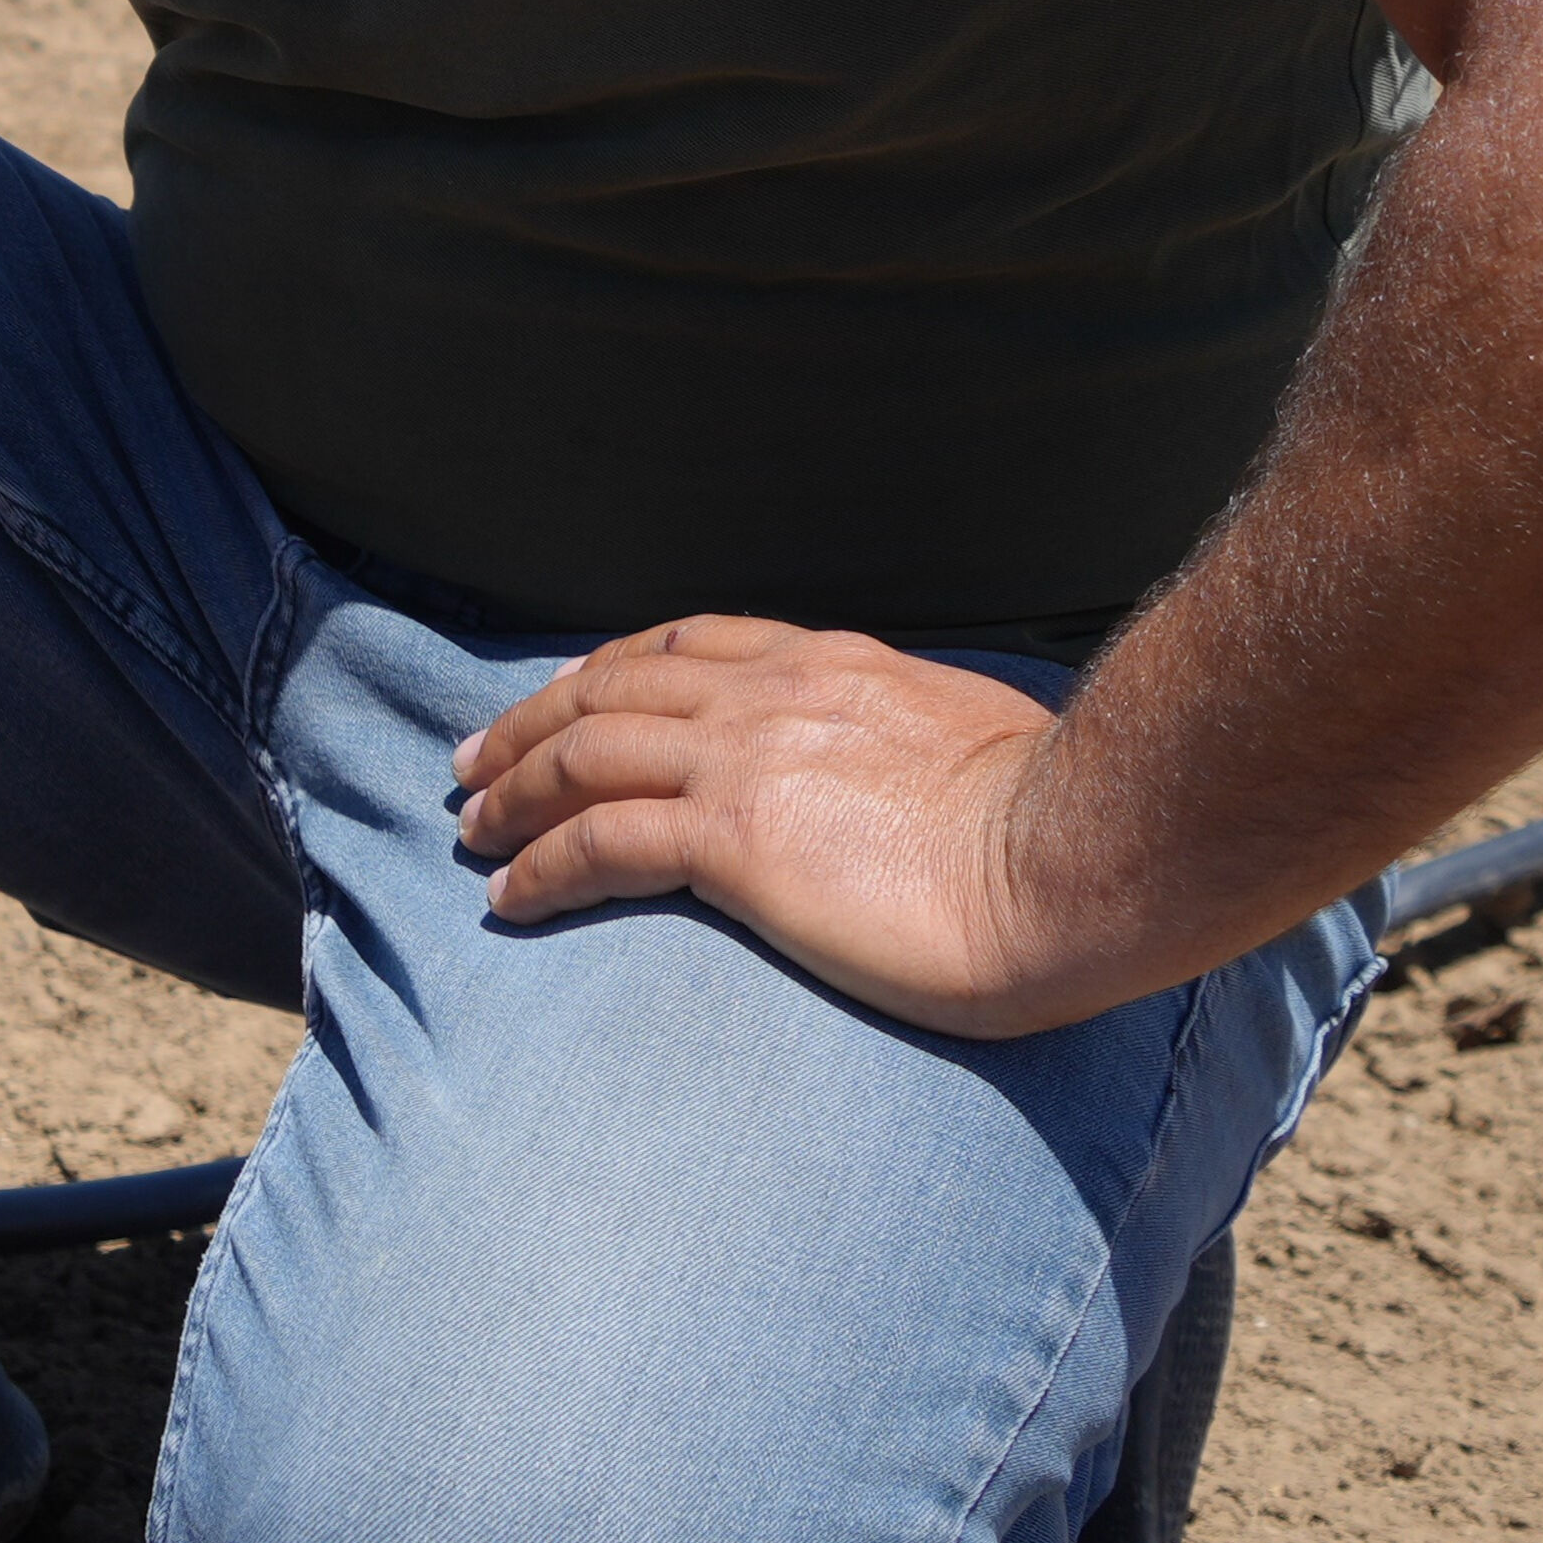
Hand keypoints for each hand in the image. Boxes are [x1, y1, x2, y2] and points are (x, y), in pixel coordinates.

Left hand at [447, 618, 1120, 1040]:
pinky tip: (506, 896)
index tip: (567, 692)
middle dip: (532, 721)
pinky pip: (601, 844)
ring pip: (586, 753)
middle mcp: (776, 695)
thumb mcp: (973, 738)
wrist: (1074, 855)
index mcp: (835, 666)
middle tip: (474, 758)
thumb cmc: (1060, 822)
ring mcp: (748, 761)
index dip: (613, 668)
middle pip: (612, 687)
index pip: (693, 646)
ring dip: (513, 789)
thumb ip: (916, 741)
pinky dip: (540, 866)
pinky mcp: (735, 841)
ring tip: (468, 826)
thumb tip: (923, 774)